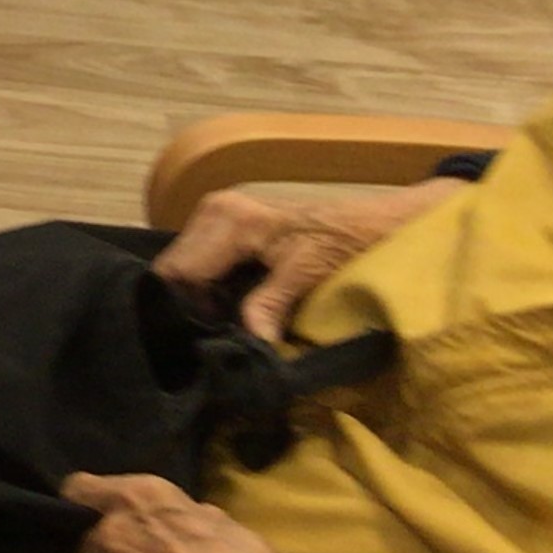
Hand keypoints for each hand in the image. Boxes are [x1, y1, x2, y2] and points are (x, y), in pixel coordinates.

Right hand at [155, 177, 459, 339]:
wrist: (377, 220)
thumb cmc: (348, 240)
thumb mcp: (309, 273)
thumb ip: (270, 303)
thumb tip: (250, 341)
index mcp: (228, 220)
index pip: (179, 270)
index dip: (185, 308)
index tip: (205, 338)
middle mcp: (215, 210)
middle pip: (175, 266)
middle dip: (189, 301)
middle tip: (215, 332)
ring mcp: (221, 213)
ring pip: (186, 264)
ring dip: (199, 294)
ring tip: (223, 320)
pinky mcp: (230, 221)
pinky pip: (203, 258)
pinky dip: (211, 283)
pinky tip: (231, 301)